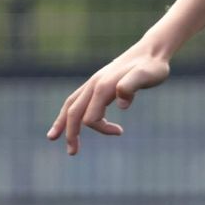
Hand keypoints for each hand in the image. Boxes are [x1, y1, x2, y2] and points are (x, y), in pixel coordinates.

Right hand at [46, 47, 171, 155]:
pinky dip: (71, 111)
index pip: (91, 117)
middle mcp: (94, 84)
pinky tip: (73, 119)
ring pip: (71, 104)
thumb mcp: (147, 76)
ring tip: (52, 137)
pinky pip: (78, 99)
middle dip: (71, 133)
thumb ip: (131, 86)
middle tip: (72, 153)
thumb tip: (122, 104)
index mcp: (103, 87)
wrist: (152, 50)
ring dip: (63, 122)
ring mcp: (94, 82)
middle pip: (73, 112)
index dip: (102, 128)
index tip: (120, 131)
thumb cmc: (152, 66)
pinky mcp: (98, 83)